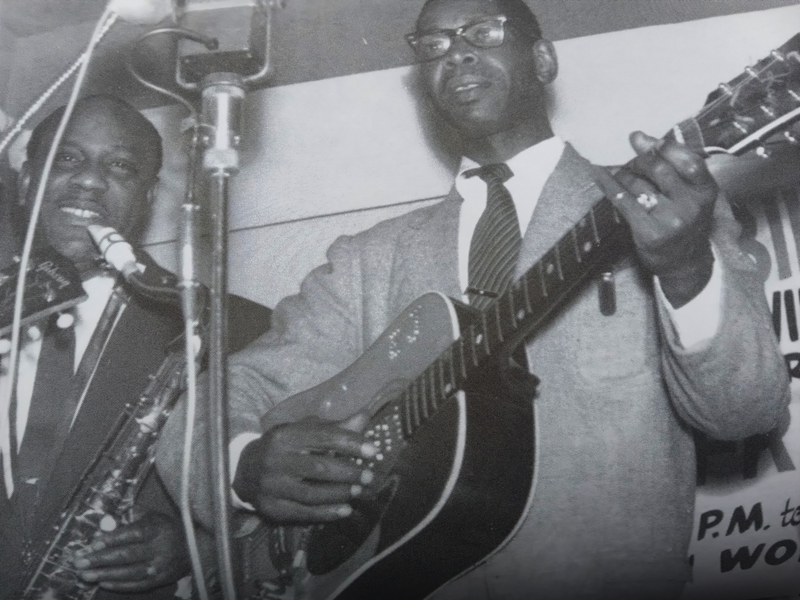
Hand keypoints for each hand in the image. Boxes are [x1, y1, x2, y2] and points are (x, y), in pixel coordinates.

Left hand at [72, 510, 189, 591]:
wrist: (196, 548)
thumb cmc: (169, 528)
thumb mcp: (154, 516)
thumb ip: (132, 516)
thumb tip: (106, 521)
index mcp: (156, 528)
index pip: (131, 534)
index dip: (111, 540)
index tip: (91, 544)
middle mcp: (158, 548)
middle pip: (126, 555)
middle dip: (100, 559)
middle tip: (79, 562)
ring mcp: (159, 566)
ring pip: (129, 572)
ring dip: (105, 574)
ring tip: (85, 575)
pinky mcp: (160, 580)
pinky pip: (137, 584)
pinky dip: (119, 585)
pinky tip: (103, 583)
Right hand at [233, 413, 377, 522]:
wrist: (243, 470)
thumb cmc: (282, 447)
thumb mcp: (302, 431)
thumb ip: (333, 427)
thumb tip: (365, 416)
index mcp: (285, 436)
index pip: (322, 437)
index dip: (350, 443)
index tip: (373, 450)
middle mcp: (275, 460)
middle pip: (318, 468)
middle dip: (347, 472)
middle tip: (369, 475)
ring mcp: (271, 486)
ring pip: (312, 493)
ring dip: (339, 493)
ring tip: (358, 491)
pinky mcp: (271, 508)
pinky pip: (303, 513)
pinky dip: (326, 513)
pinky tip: (344, 510)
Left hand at [595, 131, 718, 307]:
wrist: (685, 264)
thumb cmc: (687, 222)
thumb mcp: (695, 196)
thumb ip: (678, 170)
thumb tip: (645, 139)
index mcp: (706, 190)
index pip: (688, 160)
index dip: (664, 146)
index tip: (642, 137)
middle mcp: (690, 204)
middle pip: (658, 169)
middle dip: (638, 158)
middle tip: (627, 153)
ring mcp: (669, 219)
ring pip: (638, 184)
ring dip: (623, 173)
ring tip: (616, 169)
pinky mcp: (648, 231)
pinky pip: (624, 201)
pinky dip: (609, 185)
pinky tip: (600, 175)